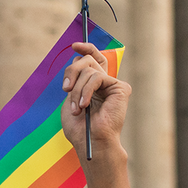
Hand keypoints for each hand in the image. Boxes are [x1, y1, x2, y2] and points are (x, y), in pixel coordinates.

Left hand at [60, 42, 131, 156]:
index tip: (74, 46)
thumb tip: (78, 58)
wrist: (90, 141)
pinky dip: (85, 91)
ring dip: (76, 90)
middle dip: (71, 73)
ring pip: (89, 70)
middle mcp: (105, 82)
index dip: (86, 49)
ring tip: (77, 108)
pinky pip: (97, 77)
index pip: (93, 59)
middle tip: (65, 90)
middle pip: (87, 60)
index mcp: (93, 85)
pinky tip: (84, 105)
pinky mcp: (121, 88)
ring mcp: (114, 84)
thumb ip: (75, 80)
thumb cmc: (79, 127)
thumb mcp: (70, 99)